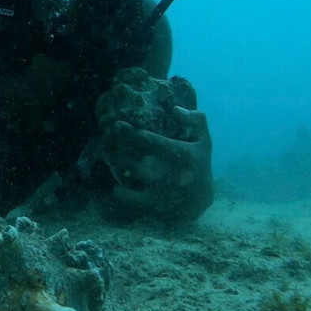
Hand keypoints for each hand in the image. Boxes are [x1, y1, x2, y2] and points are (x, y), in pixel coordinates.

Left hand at [94, 82, 213, 224]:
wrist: (201, 200)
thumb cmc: (199, 164)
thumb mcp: (204, 142)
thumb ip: (196, 120)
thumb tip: (175, 109)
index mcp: (183, 154)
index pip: (155, 143)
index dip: (135, 134)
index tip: (119, 125)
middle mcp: (171, 172)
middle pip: (141, 157)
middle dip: (121, 148)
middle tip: (106, 137)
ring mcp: (162, 188)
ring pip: (135, 176)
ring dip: (119, 165)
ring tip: (106, 154)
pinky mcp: (156, 201)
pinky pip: (136, 199)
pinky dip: (124, 194)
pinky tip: (115, 187)